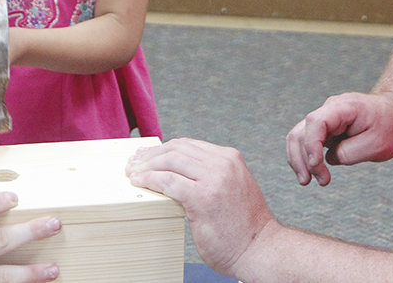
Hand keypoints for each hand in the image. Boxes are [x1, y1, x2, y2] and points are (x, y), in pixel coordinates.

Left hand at [126, 139, 276, 278]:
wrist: (259, 248)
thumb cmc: (243, 226)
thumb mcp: (231, 188)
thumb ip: (210, 176)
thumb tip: (177, 174)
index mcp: (230, 158)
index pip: (188, 145)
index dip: (164, 149)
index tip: (148, 156)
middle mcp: (223, 163)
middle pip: (177, 149)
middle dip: (151, 155)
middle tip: (134, 163)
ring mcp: (214, 178)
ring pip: (170, 161)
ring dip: (146, 166)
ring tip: (133, 173)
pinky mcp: (202, 197)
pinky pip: (168, 181)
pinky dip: (150, 180)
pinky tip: (139, 183)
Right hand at [286, 91, 392, 185]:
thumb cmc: (390, 125)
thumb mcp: (376, 145)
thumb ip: (349, 153)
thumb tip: (328, 159)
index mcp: (344, 107)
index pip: (316, 122)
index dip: (311, 145)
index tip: (316, 167)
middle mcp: (330, 110)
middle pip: (302, 131)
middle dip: (302, 158)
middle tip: (313, 182)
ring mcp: (327, 118)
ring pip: (300, 136)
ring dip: (299, 159)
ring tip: (306, 181)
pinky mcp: (327, 128)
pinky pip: (308, 141)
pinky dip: (306, 157)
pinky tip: (311, 173)